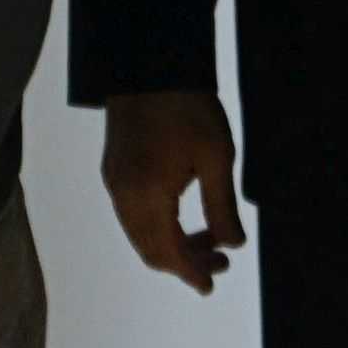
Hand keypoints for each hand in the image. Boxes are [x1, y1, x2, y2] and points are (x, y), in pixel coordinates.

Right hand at [103, 90, 244, 292]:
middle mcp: (122, 194)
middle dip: (184, 261)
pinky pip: (132, 214)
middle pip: (150, 249)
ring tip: (208, 237)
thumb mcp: (216, 156)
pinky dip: (157, 225)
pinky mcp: (113, 169)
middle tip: (220, 261)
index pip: (167, 252)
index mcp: (146, 194)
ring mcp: (114, 181)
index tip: (210, 285)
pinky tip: (183, 216)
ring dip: (171, 243)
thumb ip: (222, 206)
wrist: (149, 63)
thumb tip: (233, 244)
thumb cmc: (187, 106)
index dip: (190, 273)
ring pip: (140, 233)